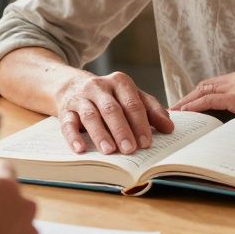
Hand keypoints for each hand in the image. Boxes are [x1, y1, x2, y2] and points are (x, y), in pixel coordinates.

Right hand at [57, 70, 173, 154]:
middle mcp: (99, 87)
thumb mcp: (131, 96)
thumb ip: (151, 110)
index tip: (146, 143)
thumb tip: (169, 127)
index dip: (140, 123)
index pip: (132, 103)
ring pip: (91, 115)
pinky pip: (67, 123)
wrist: (72, 85)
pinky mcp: (65, 110)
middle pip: (111, 109)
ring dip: (100, 134)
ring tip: (109, 151)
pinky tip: (80, 149)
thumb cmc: (109, 96)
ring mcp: (81, 98)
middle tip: (130, 149)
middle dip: (121, 130)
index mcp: (119, 82)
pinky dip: (73, 137)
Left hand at [171, 66, 234, 121]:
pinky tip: (187, 113)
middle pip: (206, 84)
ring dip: (188, 101)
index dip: (201, 92)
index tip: (190, 101)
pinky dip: (195, 106)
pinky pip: (209, 100)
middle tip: (177, 107)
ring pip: (203, 90)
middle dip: (190, 96)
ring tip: (177, 112)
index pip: (216, 83)